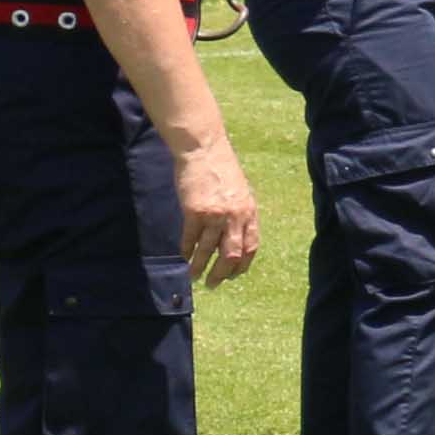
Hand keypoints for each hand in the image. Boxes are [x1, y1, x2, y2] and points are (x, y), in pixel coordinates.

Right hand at [173, 133, 262, 287]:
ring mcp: (215, 215)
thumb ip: (240, 214)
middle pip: (232, 254)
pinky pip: (190, 238)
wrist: (204, 151)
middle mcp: (235, 216)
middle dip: (222, 273)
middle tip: (213, 284)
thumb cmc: (221, 170)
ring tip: (194, 276)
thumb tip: (234, 238)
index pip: (251, 247)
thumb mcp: (240, 193)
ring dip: (200, 266)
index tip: (234, 275)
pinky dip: (186, 250)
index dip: (242, 265)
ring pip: (208, 250)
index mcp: (250, 212)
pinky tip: (183, 257)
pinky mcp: (194, 211)